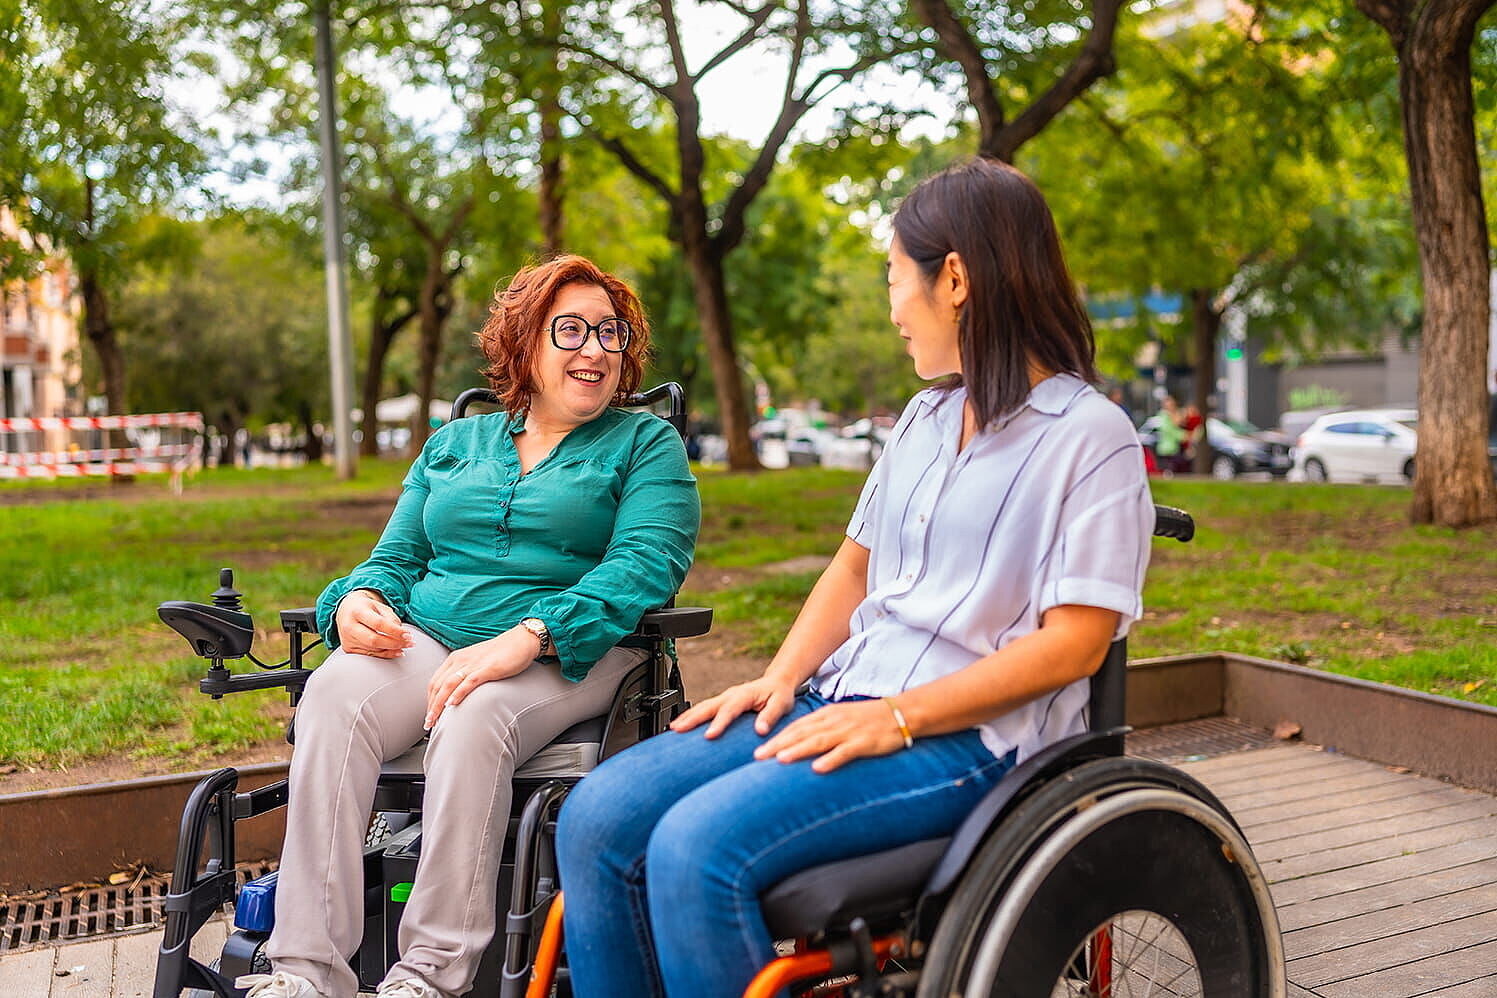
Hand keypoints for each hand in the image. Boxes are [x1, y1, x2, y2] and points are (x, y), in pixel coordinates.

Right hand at [335, 590, 411, 657]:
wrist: (346, 610)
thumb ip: (391, 619)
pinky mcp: (348, 648)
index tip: (408, 634)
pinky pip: (369, 655)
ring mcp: (347, 639)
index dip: (395, 631)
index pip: (378, 624)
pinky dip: (385, 654)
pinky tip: (396, 652)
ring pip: (372, 649)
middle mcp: (349, 626)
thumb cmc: (367, 608)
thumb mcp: (380, 607)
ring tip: (405, 646)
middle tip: (409, 643)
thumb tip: (401, 635)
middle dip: (394, 643)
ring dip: (392, 650)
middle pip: (374, 640)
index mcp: (357, 611)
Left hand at [424, 627, 541, 729]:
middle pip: (438, 686)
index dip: (429, 700)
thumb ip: (464, 674)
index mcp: (455, 659)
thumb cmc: (500, 653)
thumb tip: (455, 693)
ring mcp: (473, 664)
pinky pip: (468, 682)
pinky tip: (451, 705)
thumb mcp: (475, 663)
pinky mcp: (487, 669)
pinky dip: (458, 694)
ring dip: (438, 704)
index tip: (429, 715)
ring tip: (433, 719)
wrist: (520, 641)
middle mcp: (460, 660)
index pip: (434, 682)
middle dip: (431, 706)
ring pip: (448, 685)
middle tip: (428, 723)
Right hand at [670, 675, 799, 738]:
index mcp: (745, 694)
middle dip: (692, 718)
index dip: (719, 723)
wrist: (777, 683)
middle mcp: (731, 694)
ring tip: (673, 729)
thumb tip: (760, 730)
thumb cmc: (780, 695)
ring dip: (687, 717)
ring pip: (702, 706)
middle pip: (708, 706)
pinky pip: (704, 709)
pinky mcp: (721, 703)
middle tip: (678, 729)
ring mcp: (724, 698)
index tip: (709, 735)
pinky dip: (691, 716)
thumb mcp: (782, 704)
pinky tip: (680, 725)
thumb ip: (771, 716)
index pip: (729, 710)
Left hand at [753, 700, 907, 772]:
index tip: (757, 752)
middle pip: (801, 733)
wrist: (900, 713)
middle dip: (778, 745)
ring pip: (818, 741)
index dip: (776, 739)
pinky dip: (830, 760)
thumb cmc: (868, 720)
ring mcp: (848, 731)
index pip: (796, 727)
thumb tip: (800, 744)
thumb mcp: (841, 719)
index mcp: (827, 715)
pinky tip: (817, 769)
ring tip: (780, 760)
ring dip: (798, 750)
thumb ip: (822, 729)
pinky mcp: (864, 742)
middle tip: (758, 757)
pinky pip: (844, 752)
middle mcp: (834, 721)